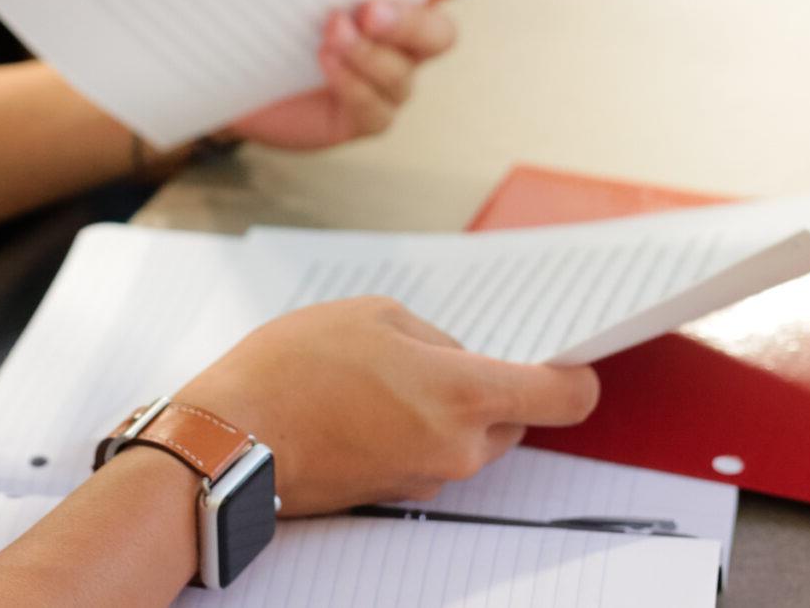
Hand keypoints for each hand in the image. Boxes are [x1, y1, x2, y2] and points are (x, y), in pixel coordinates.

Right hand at [177, 297, 600, 514]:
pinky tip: (364, 402)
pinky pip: (428, 456)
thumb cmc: (293, 370)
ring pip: (468, 438)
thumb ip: (432, 336)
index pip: (563, 399)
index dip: (577, 377)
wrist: (233, 440)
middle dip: (490, 385)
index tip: (571, 360)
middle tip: (440, 354)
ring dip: (446, 407)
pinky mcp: (395, 495)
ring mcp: (426, 479)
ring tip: (385, 374)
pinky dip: (412, 430)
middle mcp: (457, 448)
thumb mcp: (371, 315)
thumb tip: (454, 359)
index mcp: (464, 395)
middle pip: (513, 418)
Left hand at [225, 0, 483, 149]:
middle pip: (437, 33)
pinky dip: (353, 84)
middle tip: (371, 8)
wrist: (227, 64)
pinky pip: (375, 109)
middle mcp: (400, 38)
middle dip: (410, 20)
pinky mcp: (361, 115)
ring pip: (403, 73)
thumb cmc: (262, 4)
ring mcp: (384, 80)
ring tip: (331, 32)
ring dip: (369, 53)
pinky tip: (326, 63)